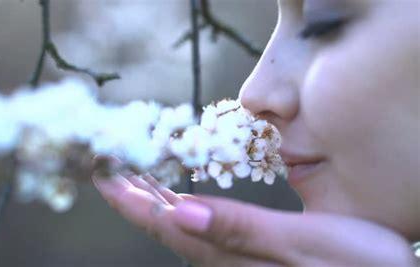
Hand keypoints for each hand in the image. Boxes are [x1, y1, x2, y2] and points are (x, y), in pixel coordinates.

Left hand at [92, 173, 415, 266]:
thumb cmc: (354, 263)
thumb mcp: (302, 243)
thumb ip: (241, 230)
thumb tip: (181, 212)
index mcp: (230, 251)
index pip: (165, 223)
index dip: (130, 198)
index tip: (102, 173)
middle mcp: (224, 257)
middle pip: (165, 224)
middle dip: (133, 194)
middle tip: (109, 165)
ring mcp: (234, 257)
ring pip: (180, 225)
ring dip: (153, 198)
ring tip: (134, 173)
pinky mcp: (248, 254)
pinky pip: (201, 227)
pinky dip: (180, 206)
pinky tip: (177, 196)